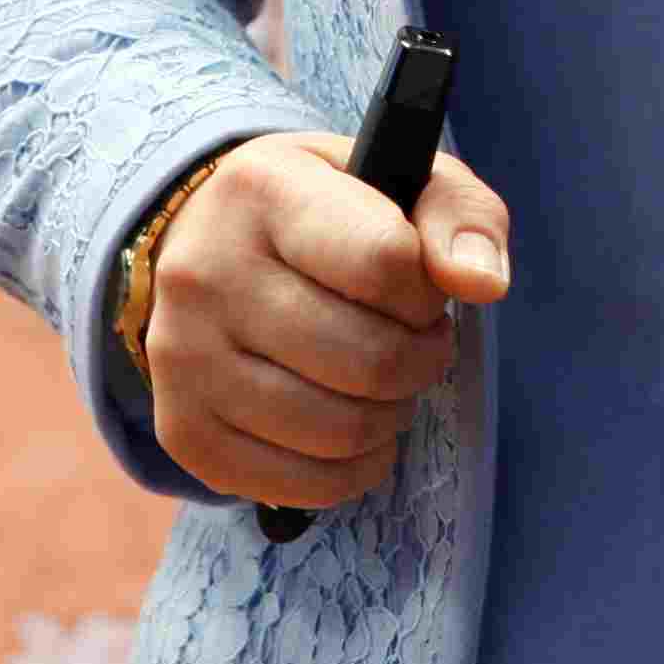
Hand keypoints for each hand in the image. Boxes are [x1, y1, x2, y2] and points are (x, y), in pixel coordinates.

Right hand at [132, 131, 513, 510]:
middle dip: (420, 362)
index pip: (384, 263)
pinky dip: (350, 471)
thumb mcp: (398, 179)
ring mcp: (182, 357)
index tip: (420, 289)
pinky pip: (298, 484)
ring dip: (390, 419)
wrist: (207, 244)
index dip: (426, 292)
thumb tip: (481, 283)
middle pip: (368, 360)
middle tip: (416, 345)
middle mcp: (206, 272)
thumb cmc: (323, 213)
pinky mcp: (182, 428)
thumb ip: (460, 216)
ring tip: (385, 385)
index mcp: (263, 190)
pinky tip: (354, 433)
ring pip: (337, 431)